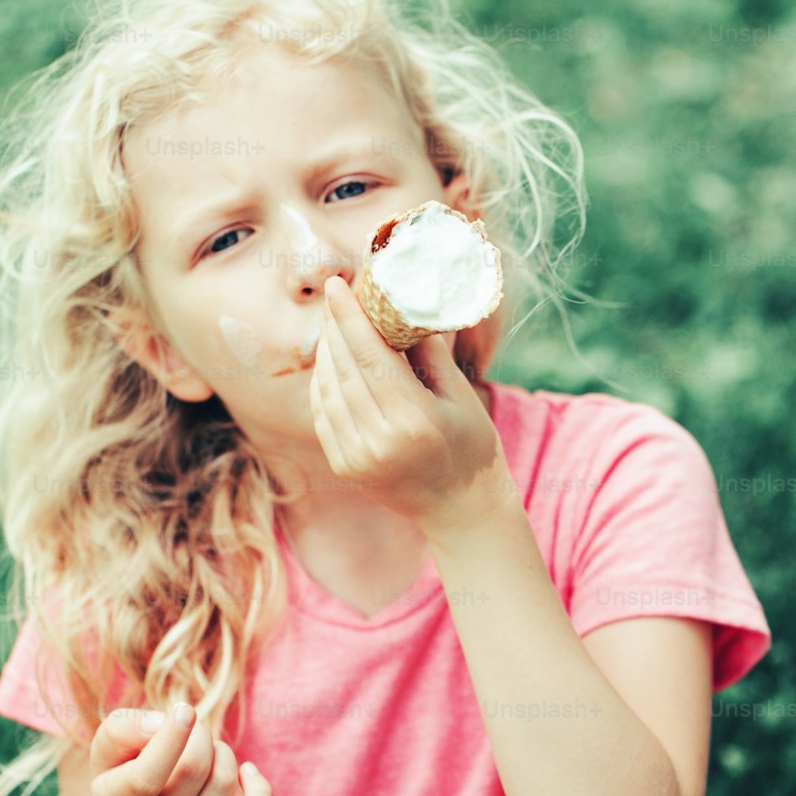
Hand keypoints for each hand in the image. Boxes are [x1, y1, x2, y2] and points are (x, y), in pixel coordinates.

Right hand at [88, 705, 272, 795]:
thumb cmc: (122, 786)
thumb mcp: (106, 757)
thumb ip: (121, 730)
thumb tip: (161, 722)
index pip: (147, 776)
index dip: (171, 738)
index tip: (184, 711)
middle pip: (194, 768)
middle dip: (200, 734)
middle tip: (194, 729)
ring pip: (223, 784)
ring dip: (221, 752)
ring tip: (207, 751)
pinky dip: (259, 790)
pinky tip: (245, 772)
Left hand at [309, 275, 515, 539]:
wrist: (461, 512)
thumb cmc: (472, 448)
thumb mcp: (461, 397)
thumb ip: (430, 354)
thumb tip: (405, 307)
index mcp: (413, 420)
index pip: (370, 356)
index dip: (349, 317)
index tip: (337, 284)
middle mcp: (377, 440)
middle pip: (344, 367)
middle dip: (335, 325)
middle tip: (335, 293)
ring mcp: (356, 457)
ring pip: (327, 388)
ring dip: (327, 350)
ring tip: (335, 322)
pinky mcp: (344, 466)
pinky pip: (323, 412)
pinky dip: (323, 381)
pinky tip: (332, 360)